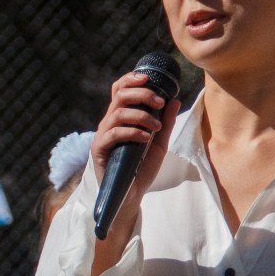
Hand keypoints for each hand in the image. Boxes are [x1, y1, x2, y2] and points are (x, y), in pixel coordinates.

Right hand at [90, 70, 180, 260]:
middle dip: (142, 94)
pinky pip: (114, 134)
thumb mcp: (159, 144)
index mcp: (120, 118)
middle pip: (119, 95)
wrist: (130, 196)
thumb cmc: (141, 170)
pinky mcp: (99, 150)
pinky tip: (146, 138)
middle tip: (160, 103)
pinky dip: (133, 132)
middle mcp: (109, 123)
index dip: (131, 79)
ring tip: (156, 127)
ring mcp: (103, 136)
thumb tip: (175, 100)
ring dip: (141, 115)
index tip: (149, 79)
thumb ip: (166, 123)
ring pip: (118, 112)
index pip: (119, 89)